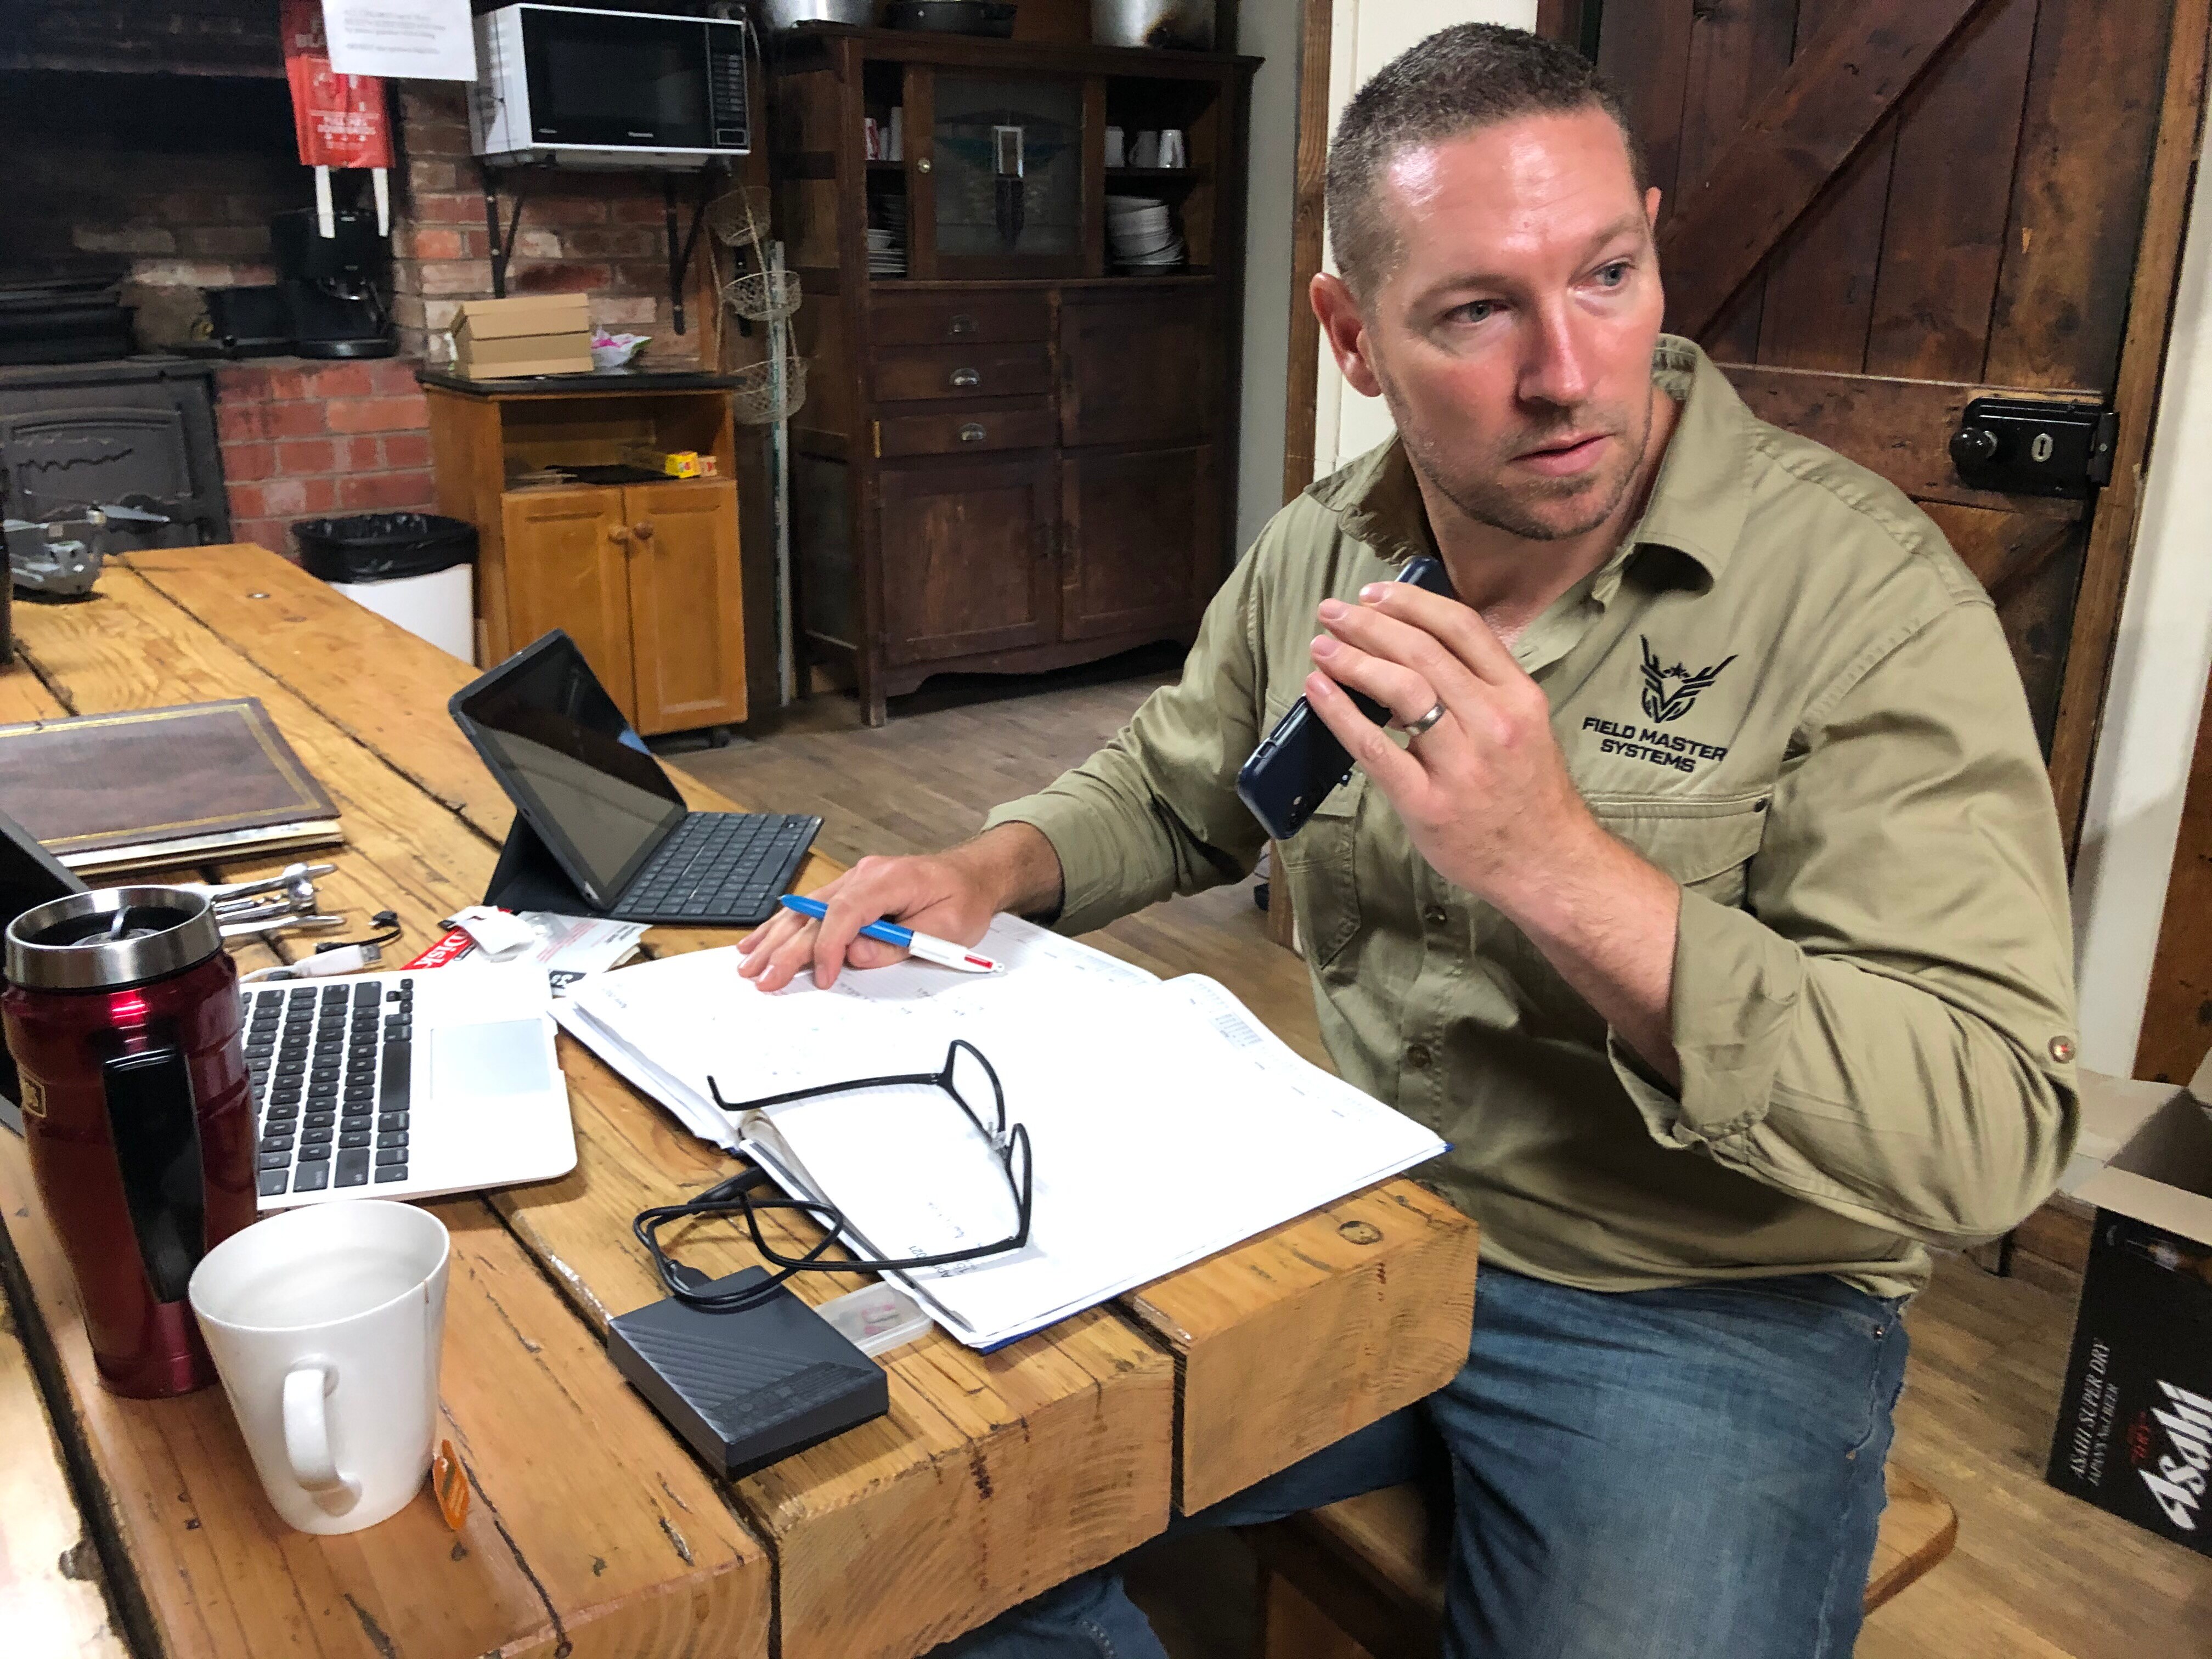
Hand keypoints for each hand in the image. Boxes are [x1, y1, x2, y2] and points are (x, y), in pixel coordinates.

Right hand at [736, 853, 996, 991]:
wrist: (972, 876)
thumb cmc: (963, 900)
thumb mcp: (946, 929)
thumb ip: (899, 944)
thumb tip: (854, 956)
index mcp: (890, 879)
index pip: (847, 912)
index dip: (829, 946)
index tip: (823, 977)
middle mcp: (865, 874)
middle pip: (816, 912)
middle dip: (787, 948)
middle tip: (764, 979)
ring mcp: (855, 879)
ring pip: (805, 909)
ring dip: (776, 937)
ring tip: (749, 964)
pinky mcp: (851, 890)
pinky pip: (812, 908)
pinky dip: (785, 926)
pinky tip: (761, 940)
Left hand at [1303, 580, 1601, 917]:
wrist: (1547, 865)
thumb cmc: (1529, 795)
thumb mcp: (1525, 725)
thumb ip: (1482, 686)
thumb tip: (1418, 647)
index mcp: (1518, 696)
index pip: (1462, 628)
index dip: (1412, 602)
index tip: (1375, 594)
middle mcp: (1494, 722)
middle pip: (1423, 651)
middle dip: (1370, 623)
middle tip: (1333, 612)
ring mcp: (1461, 764)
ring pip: (1402, 690)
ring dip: (1353, 660)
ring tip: (1322, 647)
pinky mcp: (1428, 803)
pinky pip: (1376, 749)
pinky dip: (1341, 713)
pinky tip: (1318, 690)